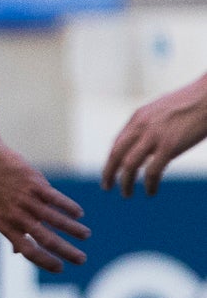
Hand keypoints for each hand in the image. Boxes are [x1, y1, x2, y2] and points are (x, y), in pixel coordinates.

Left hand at [0, 133, 86, 275]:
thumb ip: (10, 231)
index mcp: (4, 225)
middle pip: (45, 238)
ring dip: (73, 229)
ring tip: (85, 235)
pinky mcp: (34, 183)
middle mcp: (15, 214)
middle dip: (66, 251)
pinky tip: (79, 214)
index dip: (44, 261)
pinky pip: (56, 199)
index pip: (27, 250)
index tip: (60, 268)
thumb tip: (18, 252)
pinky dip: (69, 207)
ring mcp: (25, 199)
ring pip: (55, 219)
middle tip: (82, 260)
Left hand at [103, 79, 206, 195]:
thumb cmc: (192, 103)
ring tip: (126, 194)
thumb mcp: (163, 110)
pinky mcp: (169, 146)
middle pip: (116, 154)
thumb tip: (148, 142)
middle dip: (108, 173)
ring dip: (124, 182)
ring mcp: (154, 136)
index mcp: (138, 117)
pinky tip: (150, 192)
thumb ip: (152, 124)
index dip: (113, 160)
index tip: (111, 171)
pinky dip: (149, 184)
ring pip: (129, 165)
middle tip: (106, 187)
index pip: (117, 142)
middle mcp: (141, 126)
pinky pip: (152, 171)